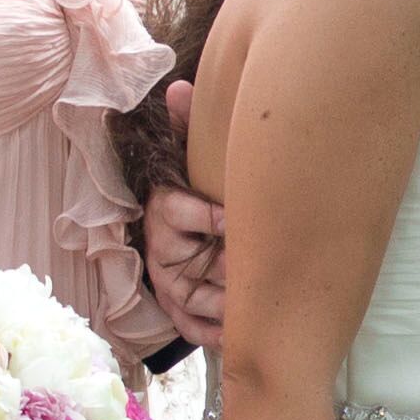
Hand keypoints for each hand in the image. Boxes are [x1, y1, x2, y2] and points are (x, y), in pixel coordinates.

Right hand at [146, 76, 230, 351]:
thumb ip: (188, 125)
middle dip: (222, 271)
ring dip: (224, 306)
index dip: (206, 218)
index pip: (175, 213)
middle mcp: (162, 250)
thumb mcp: (190, 156)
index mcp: (164, 210)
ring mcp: (170, 283)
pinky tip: (242, 333)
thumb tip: (179, 86)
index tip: (232, 219)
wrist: (187, 226)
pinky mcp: (180, 310)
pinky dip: (215, 333)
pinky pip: (193, 328)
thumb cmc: (197, 187)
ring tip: (257, 306)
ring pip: (194, 301)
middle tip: (254, 270)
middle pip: (187, 267)